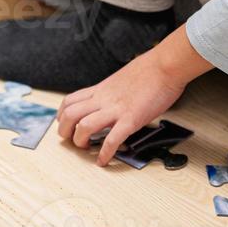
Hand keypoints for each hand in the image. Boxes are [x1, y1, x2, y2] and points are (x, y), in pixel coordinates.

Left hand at [57, 26, 212, 165]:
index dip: (62, 115)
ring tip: (85, 149)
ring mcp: (116, 109)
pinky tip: (104, 161)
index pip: (70, 101)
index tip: (64, 124)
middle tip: (70, 140)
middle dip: (64, 131)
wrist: (165, 65)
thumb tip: (111, 100)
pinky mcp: (131, 119)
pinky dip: (105, 153)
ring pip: (85, 126)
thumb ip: (112, 91)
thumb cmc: (149, 70)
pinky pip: (112, 139)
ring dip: (80, 141)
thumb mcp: (121, 79)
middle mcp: (104, 99)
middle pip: (70, 114)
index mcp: (101, 90)